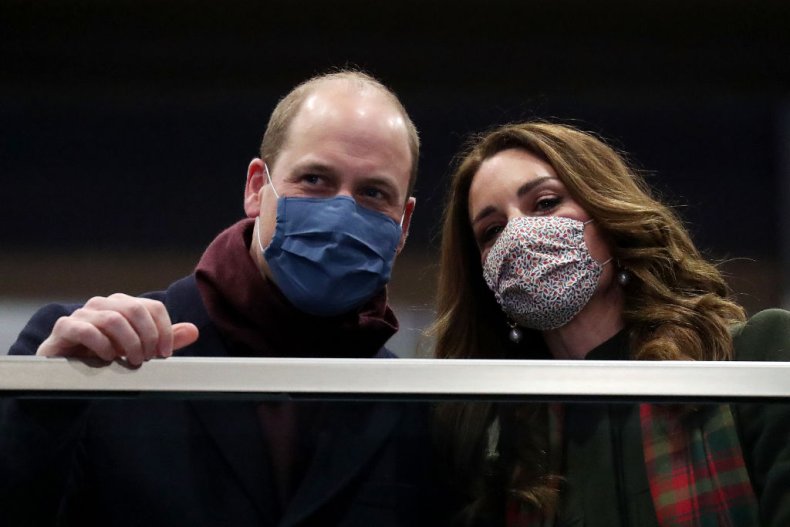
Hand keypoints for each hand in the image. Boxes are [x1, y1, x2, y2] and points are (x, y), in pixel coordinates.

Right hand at [36, 294, 199, 365]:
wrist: (67, 372)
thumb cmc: (107, 356)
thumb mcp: (140, 349)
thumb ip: (165, 339)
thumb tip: (194, 330)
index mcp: (124, 305)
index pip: (153, 307)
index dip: (164, 330)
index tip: (165, 353)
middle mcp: (104, 304)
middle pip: (136, 309)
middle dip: (148, 337)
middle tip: (148, 359)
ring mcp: (83, 314)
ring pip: (114, 319)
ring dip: (128, 343)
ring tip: (132, 361)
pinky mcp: (64, 328)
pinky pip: (86, 330)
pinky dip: (102, 345)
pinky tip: (108, 358)